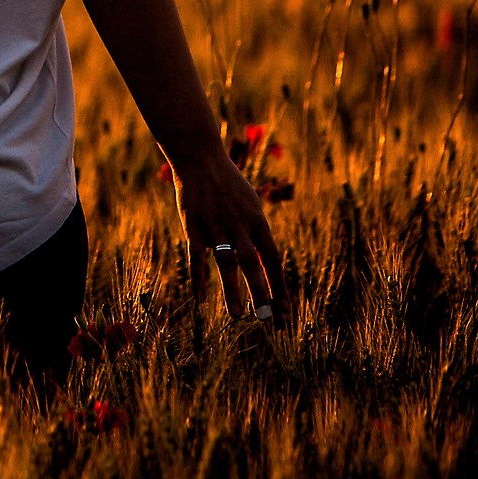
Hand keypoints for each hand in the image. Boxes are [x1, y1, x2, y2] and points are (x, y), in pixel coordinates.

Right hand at [173, 152, 282, 320]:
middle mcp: (239, 225)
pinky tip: (199, 299)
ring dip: (233, 291)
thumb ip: (256, 232)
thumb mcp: (251, 204)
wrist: (199, 156)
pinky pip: (196, 256)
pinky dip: (198, 278)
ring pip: (226, 263)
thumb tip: (265, 261)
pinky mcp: (192, 224)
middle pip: (253, 265)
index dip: (279, 286)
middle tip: (268, 321)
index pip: (273, 260)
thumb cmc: (228, 183)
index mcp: (258, 221)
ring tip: (238, 316)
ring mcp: (215, 224)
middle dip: (262, 294)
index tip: (285, 312)